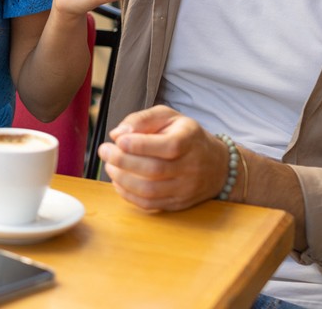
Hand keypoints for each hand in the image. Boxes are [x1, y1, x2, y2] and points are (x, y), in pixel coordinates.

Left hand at [96, 105, 227, 210]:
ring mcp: (185, 188)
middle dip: (123, 161)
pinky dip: (129, 195)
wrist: (216, 164)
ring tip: (110, 166)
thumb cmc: (186, 136)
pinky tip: (118, 182)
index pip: (168, 146)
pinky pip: (150, 204)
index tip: (118, 140)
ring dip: (123, 179)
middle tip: (104, 151)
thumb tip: (118, 133)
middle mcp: (191, 167)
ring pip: (150, 190)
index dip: (140, 145)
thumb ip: (142, 120)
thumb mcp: (168, 117)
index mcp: (190, 140)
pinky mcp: (178, 203)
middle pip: (155, 170)